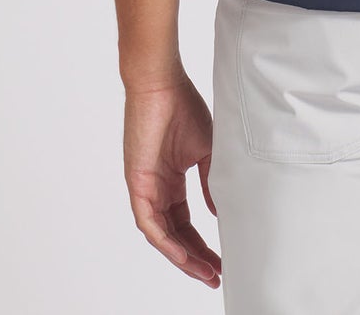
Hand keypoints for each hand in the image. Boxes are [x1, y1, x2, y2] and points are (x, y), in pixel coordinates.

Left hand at [123, 72, 222, 286]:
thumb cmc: (183, 106)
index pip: (186, 222)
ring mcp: (145, 187)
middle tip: (215, 275)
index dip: (202, 243)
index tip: (222, 259)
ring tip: (204, 272)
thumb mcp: (206, 150)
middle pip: (175, 235)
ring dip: (182, 256)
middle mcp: (157, 188)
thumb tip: (220, 212)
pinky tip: (182, 255)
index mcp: (172, 179)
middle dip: (194, 258)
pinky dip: (165, 241)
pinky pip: (149, 223)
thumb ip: (211, 182)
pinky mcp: (137, 183)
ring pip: (161, 235)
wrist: (162, 84)